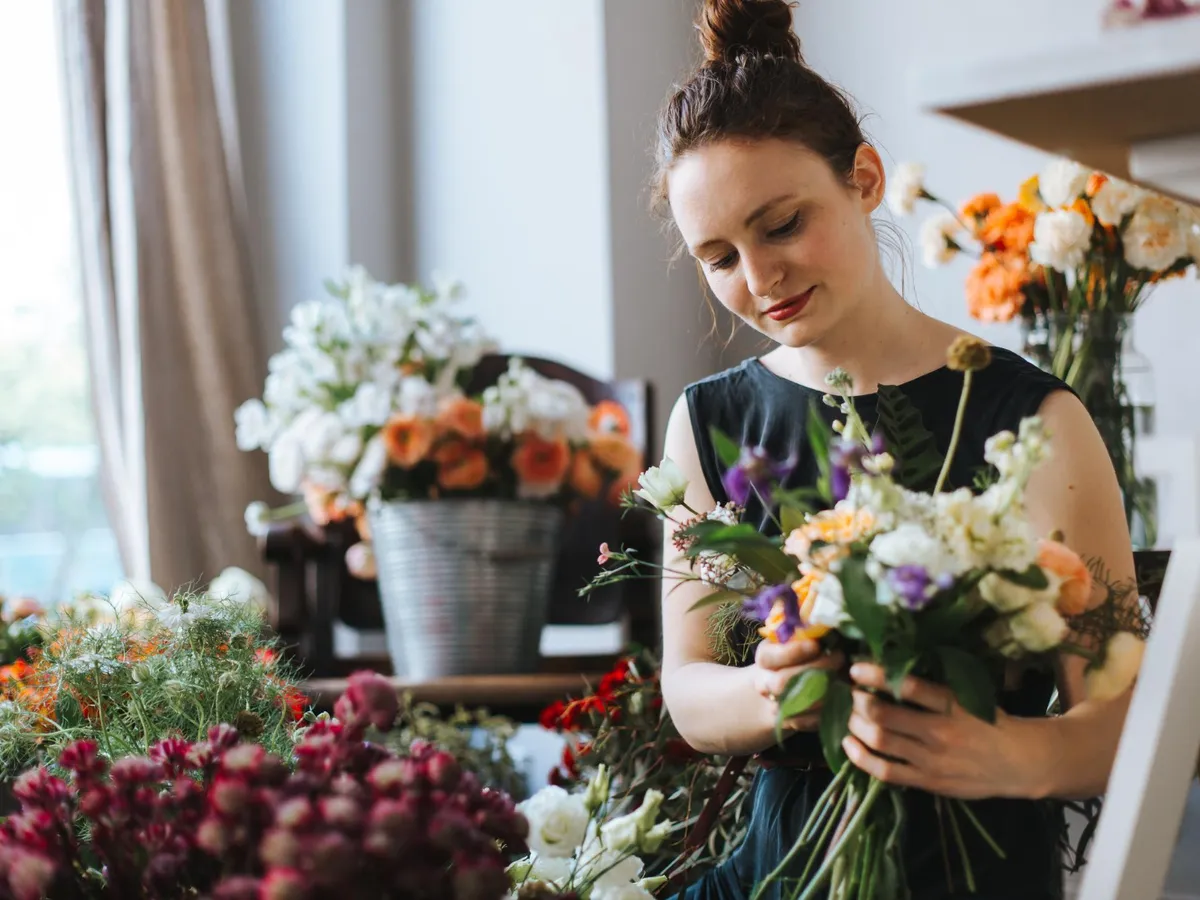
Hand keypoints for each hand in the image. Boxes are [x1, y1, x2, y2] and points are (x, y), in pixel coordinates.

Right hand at [753, 638, 844, 733]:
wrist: (788, 685)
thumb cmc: (800, 654)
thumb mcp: (796, 638)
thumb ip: (805, 630)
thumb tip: (823, 619)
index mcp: (764, 658)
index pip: (769, 657)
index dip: (792, 652)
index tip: (816, 645)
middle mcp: (765, 684)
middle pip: (782, 682)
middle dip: (814, 670)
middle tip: (839, 658)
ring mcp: (778, 706)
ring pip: (797, 704)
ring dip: (824, 690)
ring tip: (845, 676)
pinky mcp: (794, 723)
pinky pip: (810, 721)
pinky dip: (829, 709)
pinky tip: (843, 696)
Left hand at [843, 663, 1030, 799]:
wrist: (1019, 762)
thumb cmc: (990, 722)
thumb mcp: (969, 697)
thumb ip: (934, 689)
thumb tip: (892, 669)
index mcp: (952, 704)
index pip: (907, 685)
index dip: (875, 675)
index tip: (856, 668)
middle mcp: (940, 731)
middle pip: (883, 714)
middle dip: (858, 701)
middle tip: (852, 694)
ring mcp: (932, 759)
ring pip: (880, 740)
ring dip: (856, 725)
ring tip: (851, 716)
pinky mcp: (928, 781)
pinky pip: (886, 772)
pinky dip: (861, 757)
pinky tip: (850, 745)